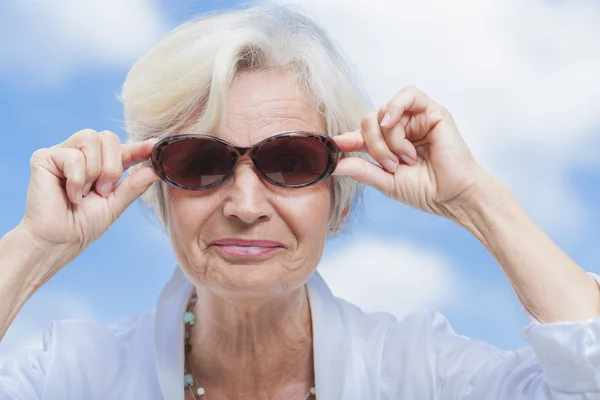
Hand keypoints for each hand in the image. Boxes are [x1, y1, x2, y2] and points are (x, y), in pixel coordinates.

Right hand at [18, 129, 158, 265]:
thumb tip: (156, 170)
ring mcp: (63, 153)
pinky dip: (77, 179)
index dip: (139, 147)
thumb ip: (135, 185)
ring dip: (94, 171)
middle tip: (103, 190)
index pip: (123, 148)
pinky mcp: (44, 157)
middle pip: (108, 137)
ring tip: (85, 193)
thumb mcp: (116, 203)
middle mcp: (82, 154)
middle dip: (112, 167)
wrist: (59, 240)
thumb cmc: (84, 224)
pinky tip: (71, 195)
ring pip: (91, 139)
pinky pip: (73, 156)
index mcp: (101, 164)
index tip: (155, 146)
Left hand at [333, 86, 487, 216]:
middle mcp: (401, 130)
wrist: (451, 196)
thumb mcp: (385, 181)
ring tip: (404, 158)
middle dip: (374, 144)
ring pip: (384, 112)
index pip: (362, 134)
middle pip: (370, 121)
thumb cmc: (424, 191)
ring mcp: (415, 119)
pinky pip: (407, 95)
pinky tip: (393, 123)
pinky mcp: (432, 112)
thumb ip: (361, 170)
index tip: (336, 146)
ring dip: (388, 137)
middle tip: (389, 165)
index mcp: (389, 145)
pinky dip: (395, 107)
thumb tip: (334, 164)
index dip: (348, 138)